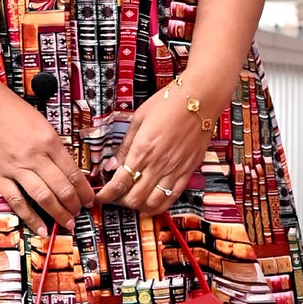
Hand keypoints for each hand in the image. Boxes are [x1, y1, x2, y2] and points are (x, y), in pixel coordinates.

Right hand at [0, 80, 94, 234]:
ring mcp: (15, 167)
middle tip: (80, 214)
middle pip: (62, 188)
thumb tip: (67, 169)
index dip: (84, 190)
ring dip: (58, 214)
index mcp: (49, 141)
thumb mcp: (41, 122)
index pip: (73, 172)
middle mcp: (35, 156)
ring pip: (43, 197)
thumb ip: (53, 146)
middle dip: (74, 205)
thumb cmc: (10, 108)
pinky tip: (41, 229)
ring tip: (68, 224)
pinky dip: (30, 218)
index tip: (90, 200)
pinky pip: (17, 201)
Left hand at [99, 86, 218, 214]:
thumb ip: (125, 146)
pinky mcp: (188, 171)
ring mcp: (175, 169)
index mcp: (143, 149)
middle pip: (134, 198)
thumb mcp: (138, 119)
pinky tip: (153, 201)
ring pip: (154, 203)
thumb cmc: (170, 102)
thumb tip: (112, 165)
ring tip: (134, 199)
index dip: (106, 194)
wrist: (201, 97)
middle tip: (116, 196)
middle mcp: (159, 164)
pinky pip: (173, 197)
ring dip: (140, 206)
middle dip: (121, 201)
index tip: (101, 196)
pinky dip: (160, 204)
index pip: (119, 182)